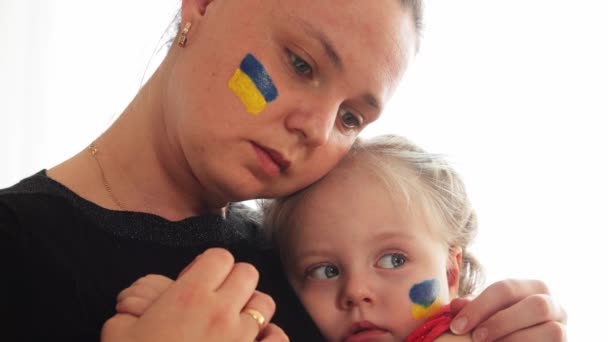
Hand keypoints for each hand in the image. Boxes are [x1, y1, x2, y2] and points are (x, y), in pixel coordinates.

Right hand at [102, 248, 286, 341]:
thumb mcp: (117, 333)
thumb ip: (129, 310)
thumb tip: (135, 307)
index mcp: (189, 295)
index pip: (219, 256)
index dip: (208, 264)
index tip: (196, 279)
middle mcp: (220, 311)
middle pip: (247, 273)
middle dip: (233, 280)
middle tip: (215, 298)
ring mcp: (241, 337)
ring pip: (264, 304)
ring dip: (251, 308)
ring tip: (233, 323)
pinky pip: (278, 338)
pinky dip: (271, 338)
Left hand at [449, 279, 566, 340]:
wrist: (521, 339)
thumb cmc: (502, 326)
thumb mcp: (487, 314)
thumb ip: (474, 309)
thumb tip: (455, 306)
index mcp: (531, 287)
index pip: (505, 289)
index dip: (479, 307)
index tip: (457, 326)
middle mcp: (552, 303)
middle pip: (535, 305)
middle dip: (502, 322)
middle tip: (476, 337)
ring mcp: (563, 326)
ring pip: (551, 330)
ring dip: (517, 338)